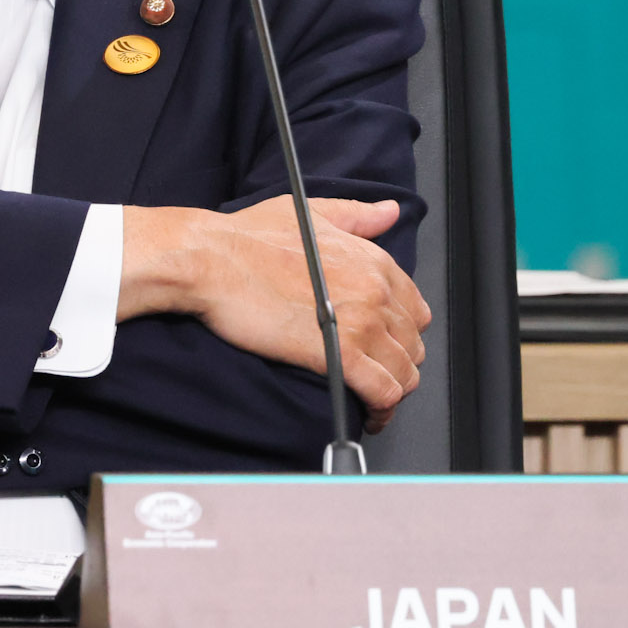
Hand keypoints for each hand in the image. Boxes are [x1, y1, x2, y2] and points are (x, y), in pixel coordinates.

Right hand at [118, 198, 431, 431]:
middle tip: (372, 374)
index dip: (402, 331)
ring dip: (393, 391)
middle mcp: (376, 291)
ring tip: (371, 401)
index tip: (384, 343)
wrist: (212, 260)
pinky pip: (383, 392)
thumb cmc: (248, 237)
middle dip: (396, 363)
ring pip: (404, 373)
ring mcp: (361, 324)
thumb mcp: (309, 213)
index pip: (415, 309)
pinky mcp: (339, 354)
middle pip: (412, 344)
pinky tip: (368, 415)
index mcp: (372, 260)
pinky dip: (381, 409)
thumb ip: (356, 217)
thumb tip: (388, 212)